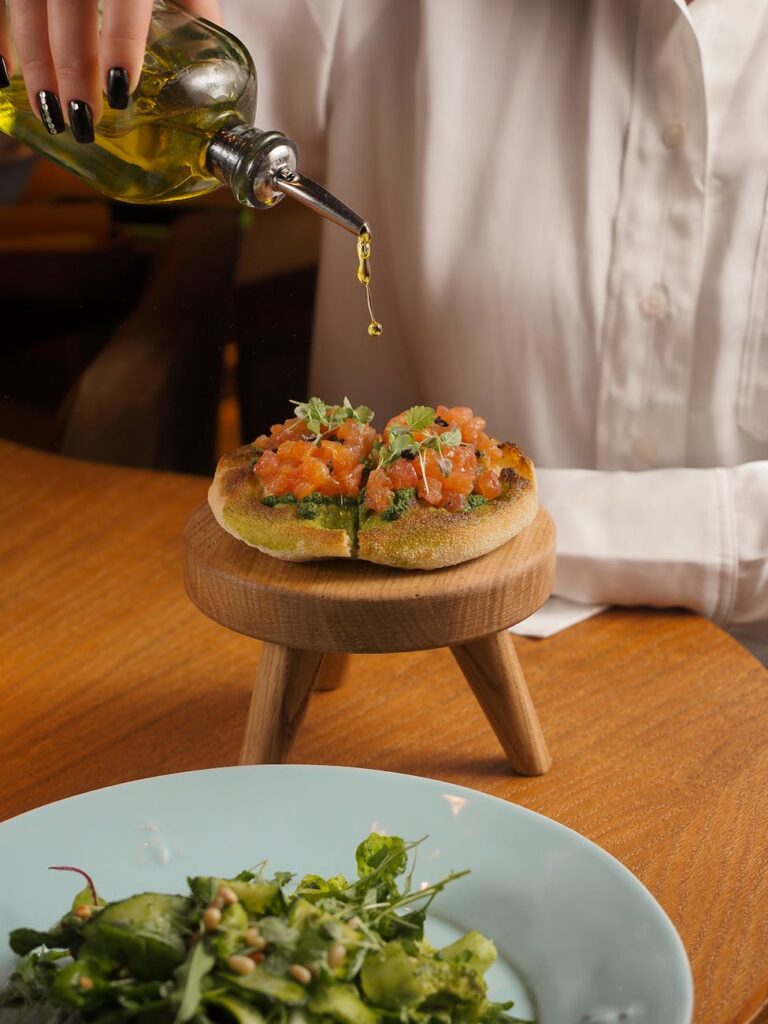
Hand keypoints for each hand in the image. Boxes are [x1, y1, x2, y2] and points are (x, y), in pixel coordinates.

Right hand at [0, 0, 222, 141]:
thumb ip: (193, 8)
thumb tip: (210, 80)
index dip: (121, 40)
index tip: (120, 92)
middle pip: (68, 4)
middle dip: (72, 67)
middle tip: (83, 121)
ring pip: (25, 0)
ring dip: (34, 62)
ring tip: (51, 115)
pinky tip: (3, 77)